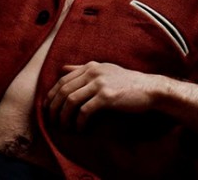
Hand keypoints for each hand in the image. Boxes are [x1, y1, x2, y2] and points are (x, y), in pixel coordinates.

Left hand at [46, 61, 162, 129]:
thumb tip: (62, 68)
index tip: (48, 109)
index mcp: (91, 67)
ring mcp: (100, 83)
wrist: (149, 89)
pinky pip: (85, 111)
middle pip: (63, 91)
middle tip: (53, 122)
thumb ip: (83, 69)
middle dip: (55, 109)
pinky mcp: (107, 96)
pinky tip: (81, 130)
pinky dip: (79, 123)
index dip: (52, 96)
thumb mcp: (104, 70)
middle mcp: (93, 72)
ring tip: (65, 128)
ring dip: (65, 117)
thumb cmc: (126, 82)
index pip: (62, 80)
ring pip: (71, 101)